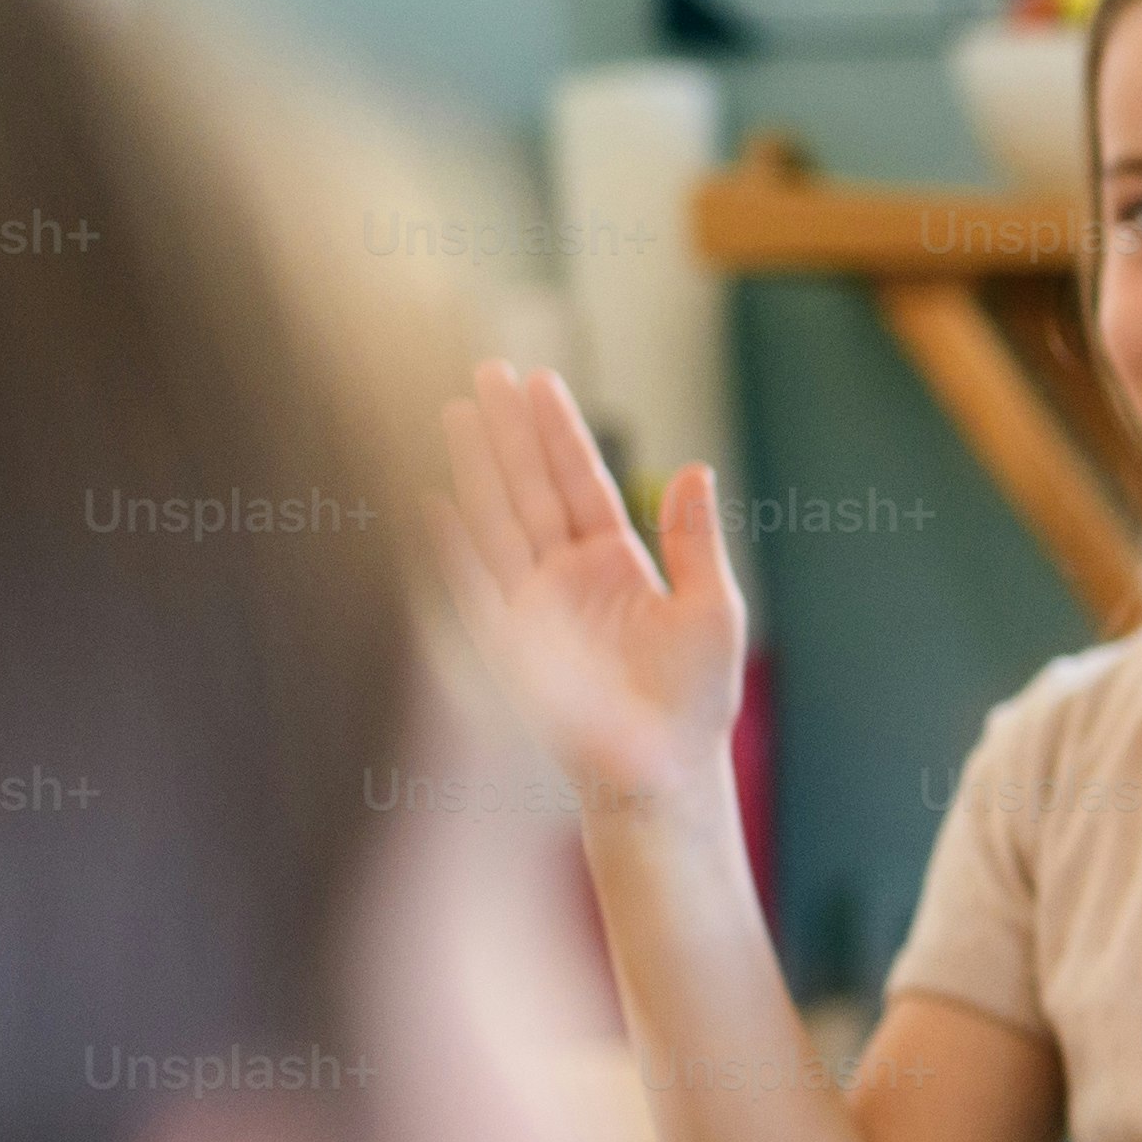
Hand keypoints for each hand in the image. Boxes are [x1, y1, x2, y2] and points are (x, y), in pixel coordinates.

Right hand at [435, 361, 745, 814]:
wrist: (666, 773)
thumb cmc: (693, 701)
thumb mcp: (711, 609)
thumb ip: (694, 541)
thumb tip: (695, 468)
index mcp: (614, 564)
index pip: (580, 482)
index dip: (559, 432)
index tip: (538, 379)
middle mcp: (565, 578)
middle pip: (530, 488)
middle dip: (509, 431)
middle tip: (486, 368)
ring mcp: (533, 608)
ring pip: (497, 522)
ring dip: (476, 469)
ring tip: (456, 410)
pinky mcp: (510, 646)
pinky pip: (474, 589)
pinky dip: (452, 550)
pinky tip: (431, 503)